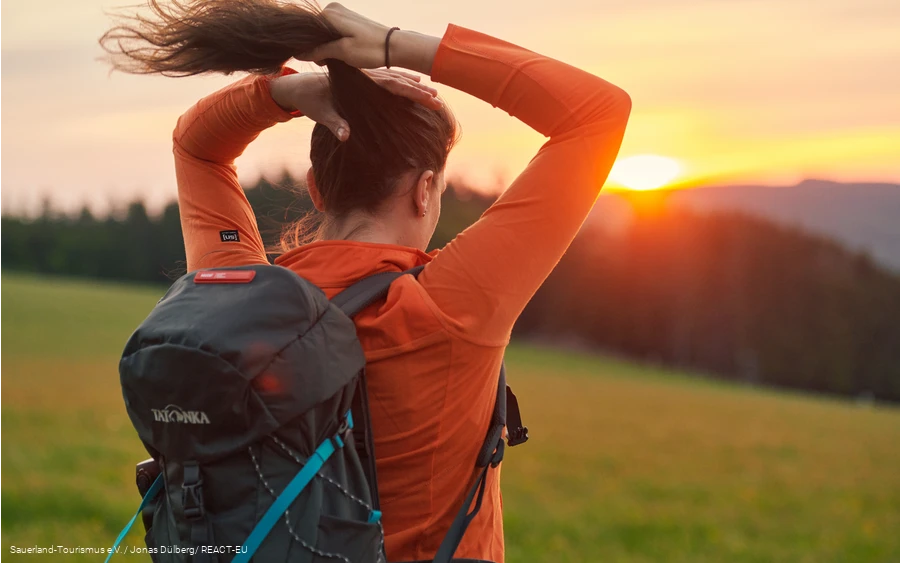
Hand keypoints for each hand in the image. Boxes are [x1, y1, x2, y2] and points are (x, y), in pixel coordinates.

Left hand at [270, 69, 441, 140]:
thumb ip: (334, 123)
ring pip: (396, 78)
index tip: (430, 100)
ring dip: (414, 85)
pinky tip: (414, 82)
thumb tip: (346, 136)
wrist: (301, 86)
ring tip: (432, 94)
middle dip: (419, 90)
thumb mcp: (321, 113)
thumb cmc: (312, 101)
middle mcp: (367, 76)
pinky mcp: (365, 80)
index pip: (393, 85)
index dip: (412, 92)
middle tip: (438, 100)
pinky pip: (389, 79)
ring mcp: (367, 77)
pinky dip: (403, 81)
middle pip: (399, 80)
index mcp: (361, 82)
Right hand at [297, 3, 439, 74]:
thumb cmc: (370, 49)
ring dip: (327, 48)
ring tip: (340, 58)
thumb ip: (319, 51)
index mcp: (329, 14)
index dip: (310, 49)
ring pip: (323, 34)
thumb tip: (299, 53)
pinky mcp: (348, 19)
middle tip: (331, 62)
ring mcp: (341, 13)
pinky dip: (334, 43)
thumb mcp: (342, 52)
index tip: (320, 61)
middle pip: (315, 32)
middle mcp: (333, 9)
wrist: (394, 46)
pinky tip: (343, 53)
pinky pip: (332, 32)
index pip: (307, 32)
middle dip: (319, 49)